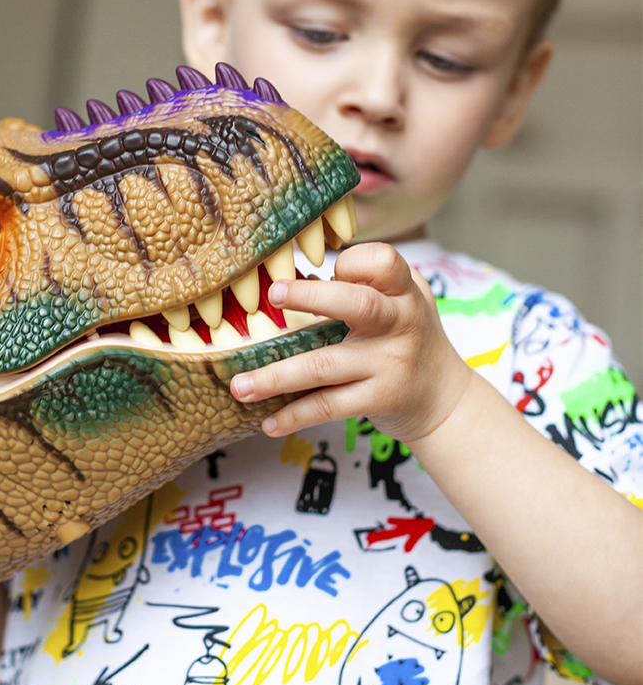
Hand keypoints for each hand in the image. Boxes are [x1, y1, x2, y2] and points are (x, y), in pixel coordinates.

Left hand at [230, 242, 473, 441]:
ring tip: (240, 386)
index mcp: (404, 292)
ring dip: (277, 376)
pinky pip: (330, 405)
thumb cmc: (409, 339)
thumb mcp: (401, 303)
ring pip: (326, 365)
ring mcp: (391, 363)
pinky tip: (268, 422)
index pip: (383, 261)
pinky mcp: (381, 399)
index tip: (319, 268)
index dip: (352, 262)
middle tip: (272, 294)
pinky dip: (295, 415)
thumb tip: (297, 279)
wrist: (445, 401)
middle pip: (357, 305)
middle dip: (311, 297)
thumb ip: (362, 286)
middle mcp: (401, 323)